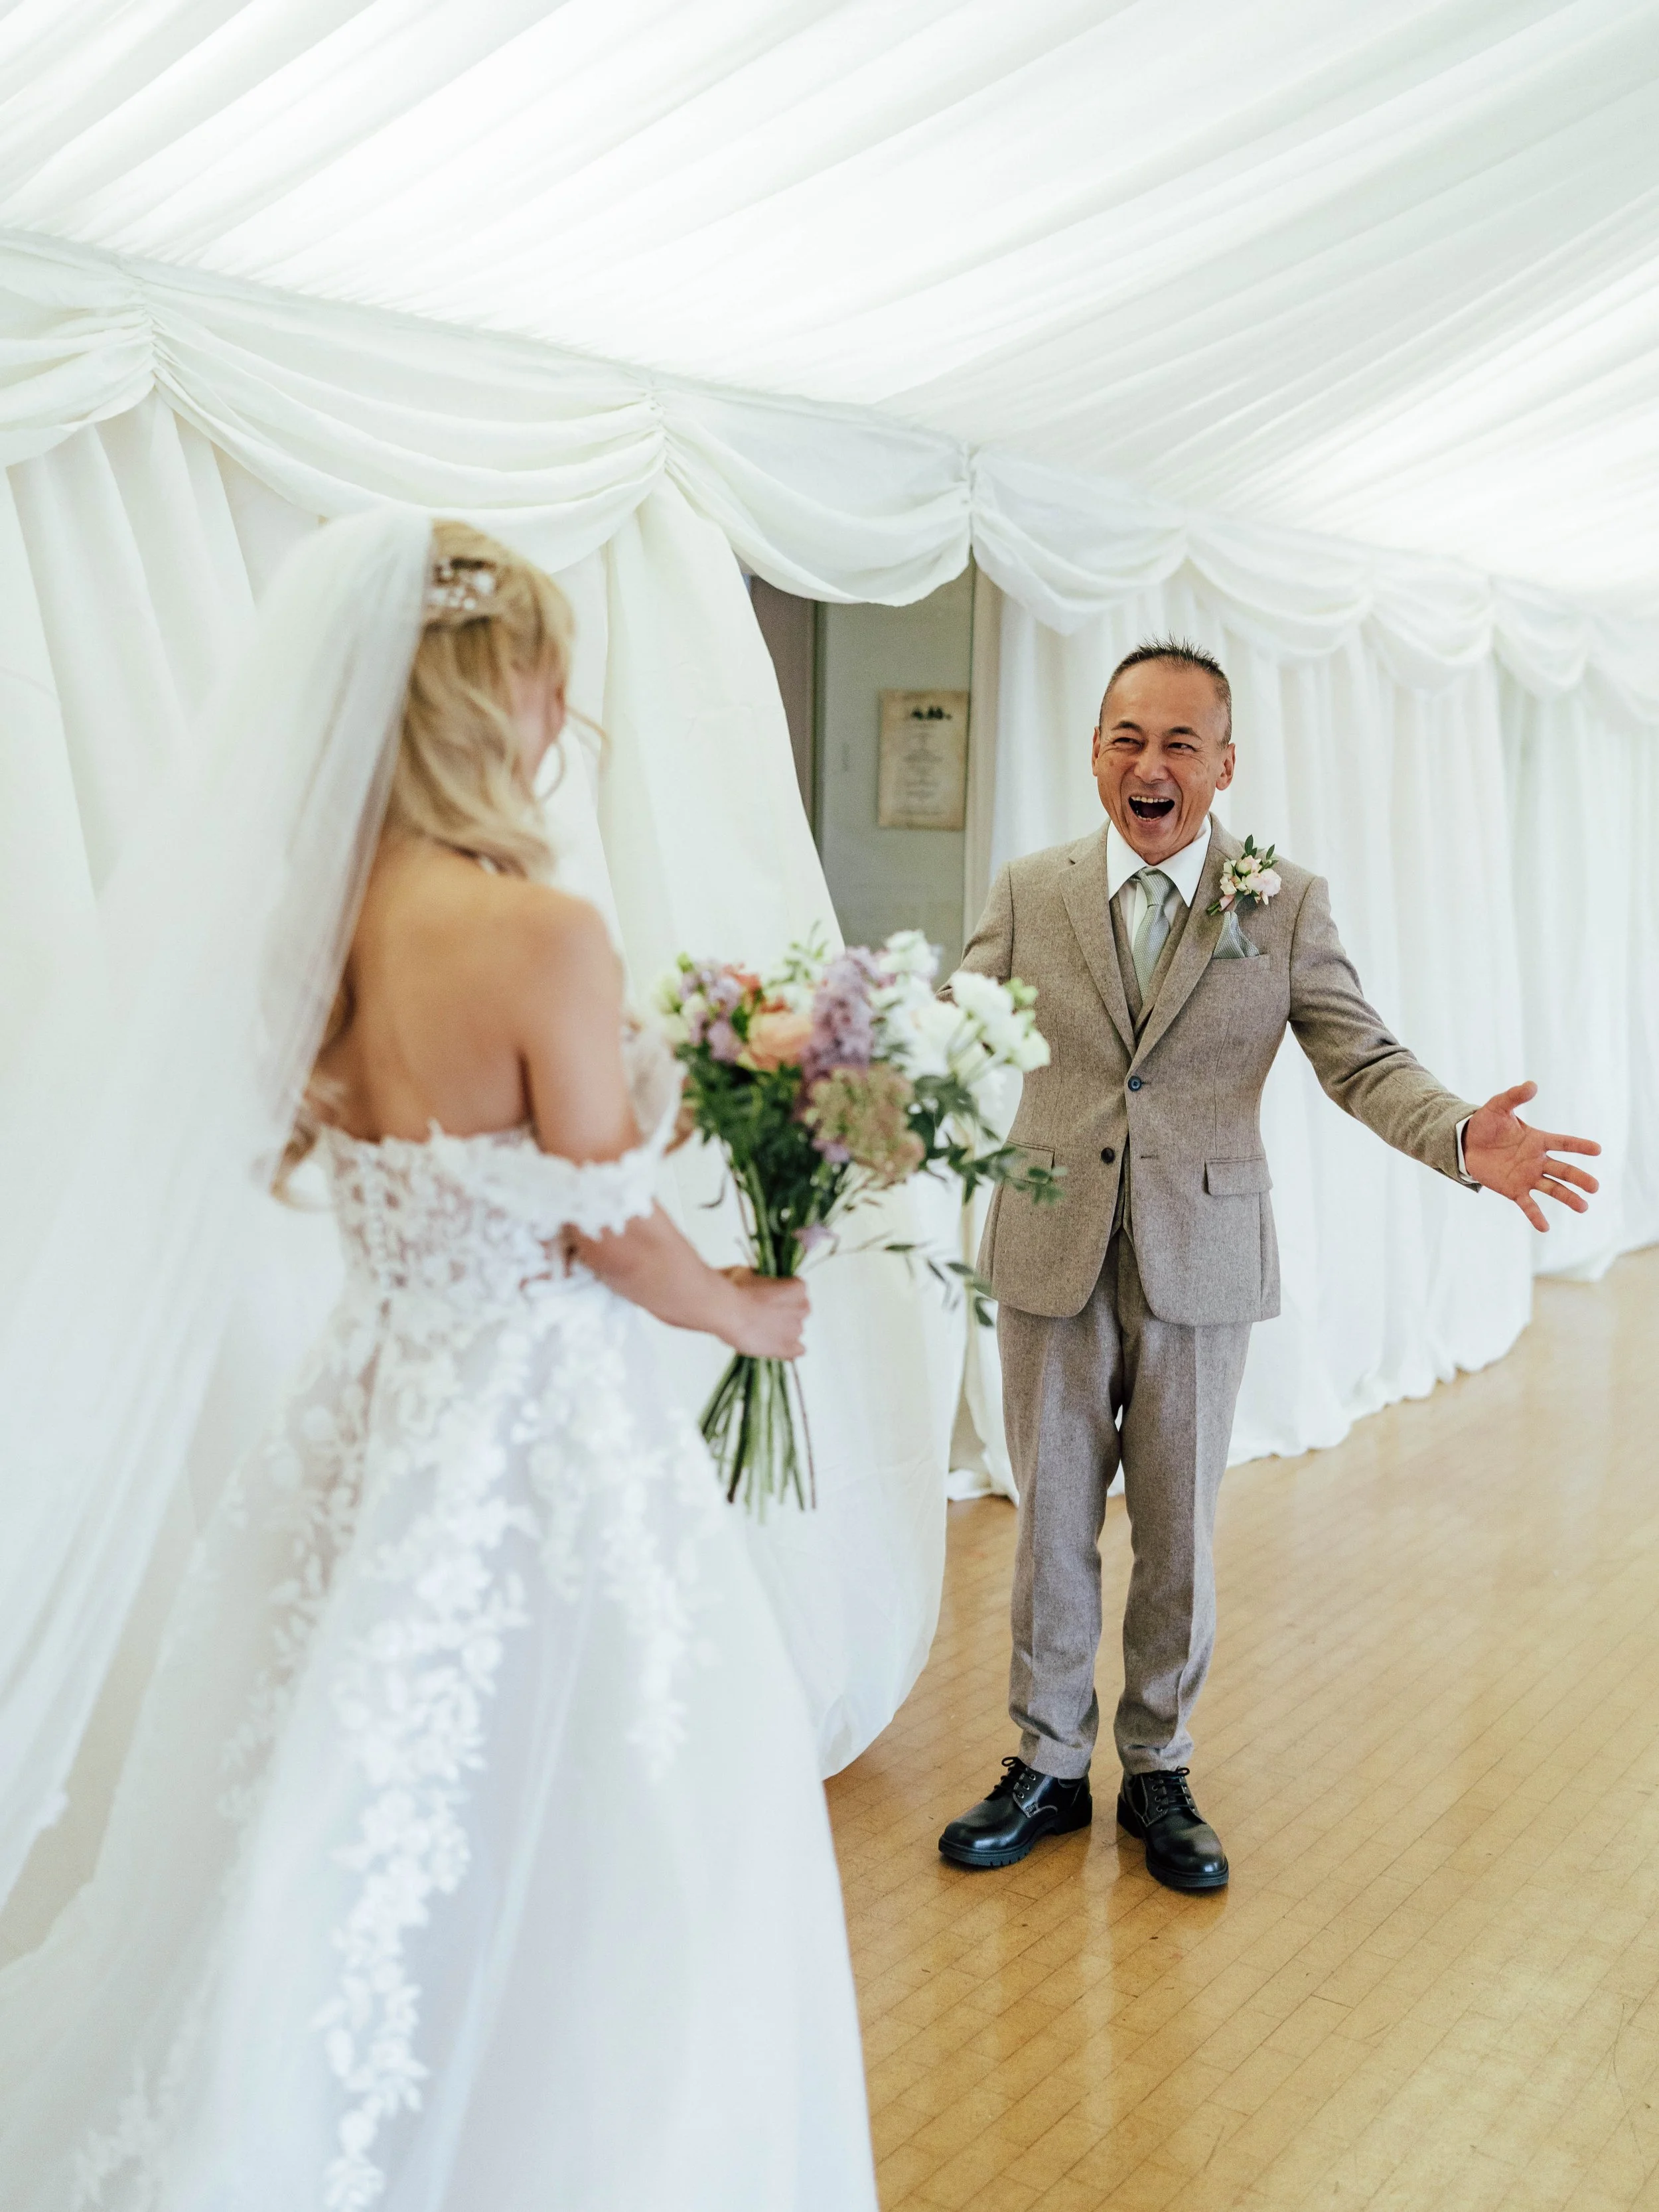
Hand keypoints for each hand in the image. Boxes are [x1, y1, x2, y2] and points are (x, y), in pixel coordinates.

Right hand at [718, 1267, 809, 1358]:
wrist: (727, 1311)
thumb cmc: (736, 1289)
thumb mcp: (749, 1273)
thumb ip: (761, 1279)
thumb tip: (757, 1281)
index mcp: (797, 1288)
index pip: (797, 1290)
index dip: (782, 1293)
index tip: (769, 1296)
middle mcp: (802, 1308)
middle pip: (799, 1310)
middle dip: (785, 1311)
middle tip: (764, 1313)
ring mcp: (795, 1330)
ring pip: (795, 1330)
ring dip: (783, 1330)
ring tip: (761, 1330)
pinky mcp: (785, 1348)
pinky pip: (796, 1351)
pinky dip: (789, 1350)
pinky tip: (775, 1346)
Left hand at [1462, 1082, 1600, 1231]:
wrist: (1466, 1143)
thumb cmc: (1486, 1124)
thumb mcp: (1498, 1107)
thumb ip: (1515, 1096)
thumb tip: (1532, 1085)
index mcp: (1538, 1140)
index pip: (1563, 1143)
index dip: (1579, 1145)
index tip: (1598, 1149)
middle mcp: (1537, 1160)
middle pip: (1563, 1170)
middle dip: (1579, 1178)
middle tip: (1595, 1187)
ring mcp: (1527, 1176)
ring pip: (1552, 1188)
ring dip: (1568, 1197)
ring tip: (1583, 1207)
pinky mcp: (1514, 1189)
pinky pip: (1528, 1204)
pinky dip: (1536, 1215)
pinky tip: (1545, 1228)